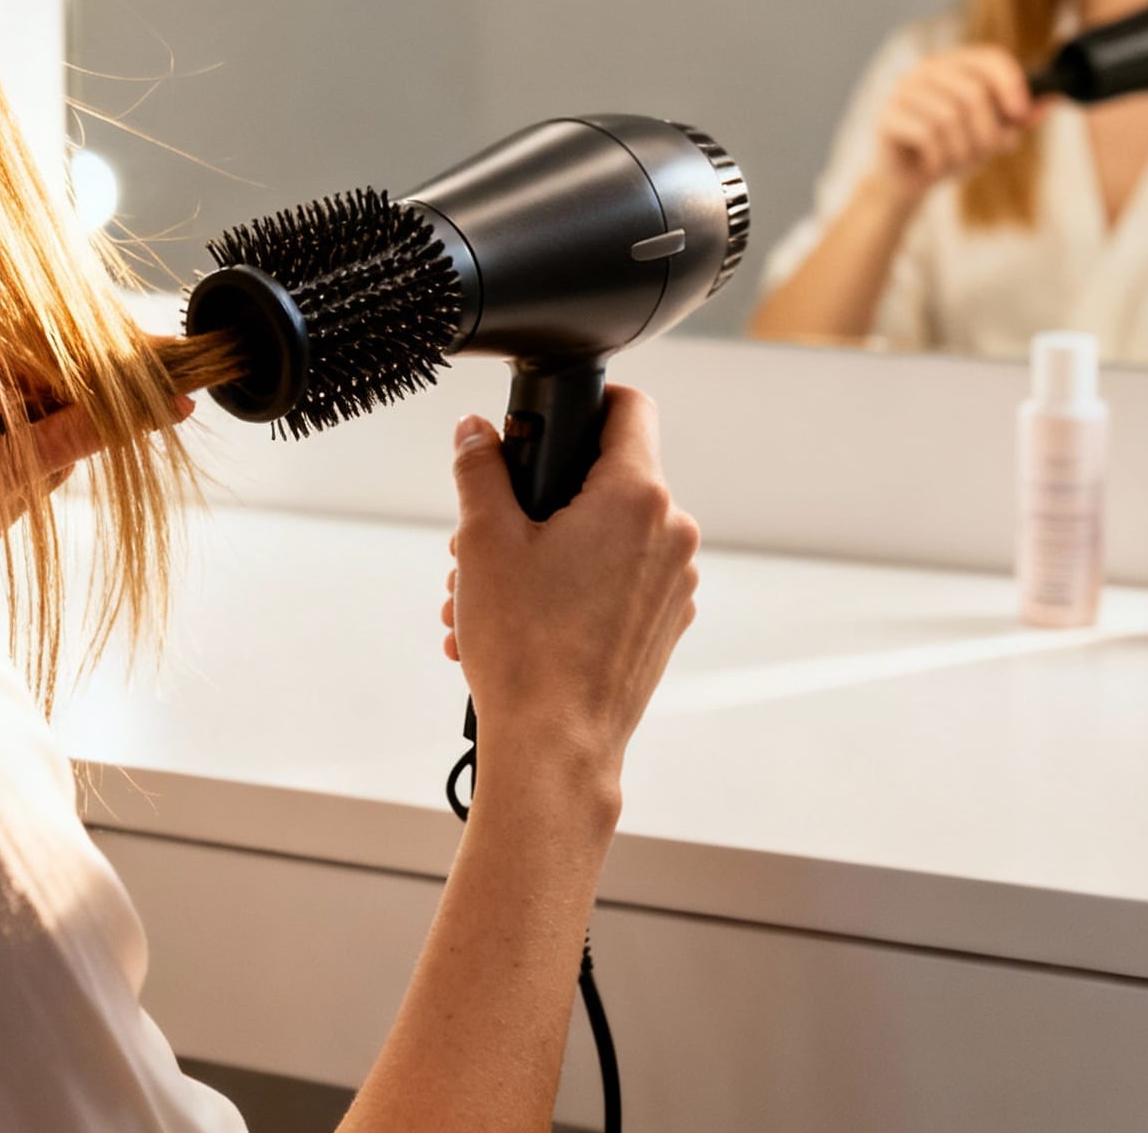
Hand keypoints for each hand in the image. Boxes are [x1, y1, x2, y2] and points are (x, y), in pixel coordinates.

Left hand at [0, 326, 194, 612]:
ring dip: (60, 438)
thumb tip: (166, 404)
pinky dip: (43, 453)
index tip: (173, 365)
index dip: (112, 355)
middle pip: (53, 358)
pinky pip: (32, 418)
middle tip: (140, 422)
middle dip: (86, 403)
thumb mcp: (12, 478)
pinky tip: (14, 488)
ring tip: (18, 488)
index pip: (48, 335)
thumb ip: (87, 433)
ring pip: (50, 392)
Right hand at [437, 387, 699, 796]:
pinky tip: (516, 621)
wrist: (556, 745)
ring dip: (543, 549)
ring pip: (603, 534)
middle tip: (483, 538)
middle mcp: (670, 533)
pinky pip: (616, 580)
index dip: (585, 401)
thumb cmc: (526, 648)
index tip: (547, 422)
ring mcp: (672, 583)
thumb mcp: (484, 540)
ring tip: (484, 595)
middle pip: (602, 479)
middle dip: (537, 498)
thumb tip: (475, 432)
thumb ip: (480, 469)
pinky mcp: (662, 623)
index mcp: (636, 496)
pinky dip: (569, 586)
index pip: (628, 407)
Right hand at [866, 45, 1040, 206]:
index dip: (1011, 83)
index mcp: (953, 65)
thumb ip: (1019, 116)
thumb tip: (1052, 98)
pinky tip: (935, 164)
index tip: (1020, 114)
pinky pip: (926, 134)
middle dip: (988, 131)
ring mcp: (902, 92)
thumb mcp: (993, 133)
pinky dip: (940, 157)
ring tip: (958, 161)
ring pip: (950, 116)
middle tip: (987, 152)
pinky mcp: (886, 117)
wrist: (908, 180)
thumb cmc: (952, 148)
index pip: (989, 57)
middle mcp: (925, 71)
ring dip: (963, 149)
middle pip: (973, 92)